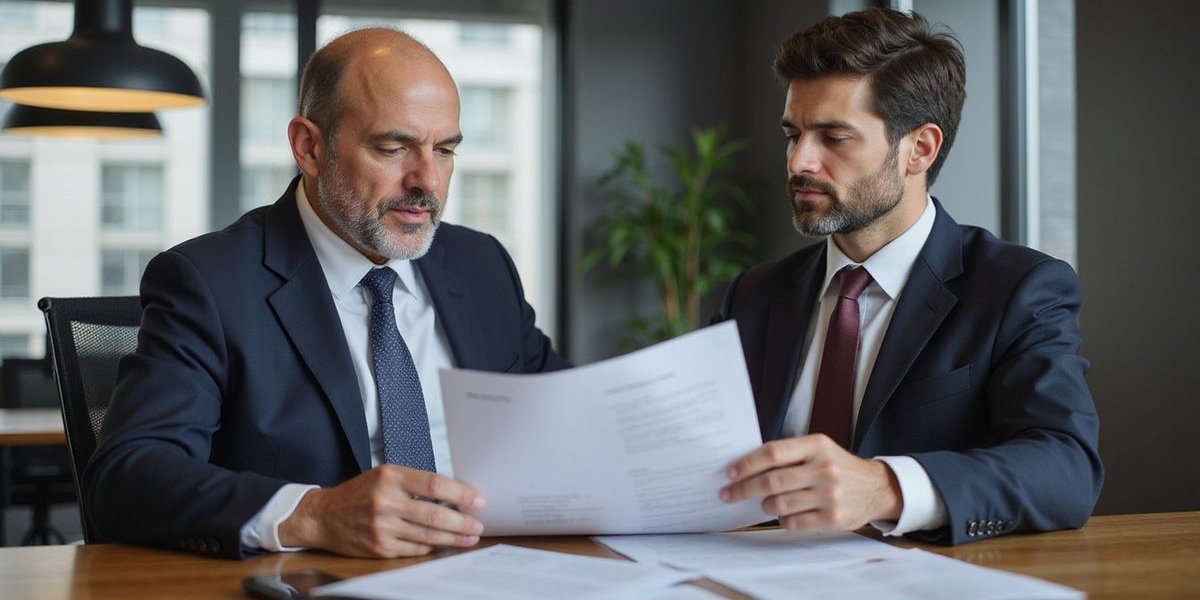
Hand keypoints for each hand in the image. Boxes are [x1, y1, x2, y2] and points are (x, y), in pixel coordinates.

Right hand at [278, 465, 485, 557]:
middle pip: (435, 515)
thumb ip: (414, 483)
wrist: (323, 516)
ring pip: (428, 536)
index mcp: (390, 477)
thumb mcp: (384, 476)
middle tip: (479, 525)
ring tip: (470, 537)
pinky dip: (431, 547)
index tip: (478, 500)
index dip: (461, 494)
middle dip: (463, 523)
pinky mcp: (379, 547)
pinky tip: (443, 544)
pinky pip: (414, 550)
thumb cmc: (359, 493)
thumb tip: (453, 494)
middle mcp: (386, 502)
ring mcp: (382, 527)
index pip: (434, 485)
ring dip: (454, 538)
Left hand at [720, 434, 901, 531]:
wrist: (877, 488)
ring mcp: (829, 495)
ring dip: (765, 505)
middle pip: (772, 481)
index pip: (773, 452)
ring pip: (779, 504)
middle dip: (744, 489)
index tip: (730, 472)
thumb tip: (747, 466)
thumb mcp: (820, 450)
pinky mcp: (832, 518)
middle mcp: (824, 469)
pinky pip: (793, 522)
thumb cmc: (838, 466)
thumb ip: (790, 455)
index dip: (747, 463)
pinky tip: (784, 515)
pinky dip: (782, 520)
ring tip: (764, 503)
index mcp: (817, 446)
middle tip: (728, 494)